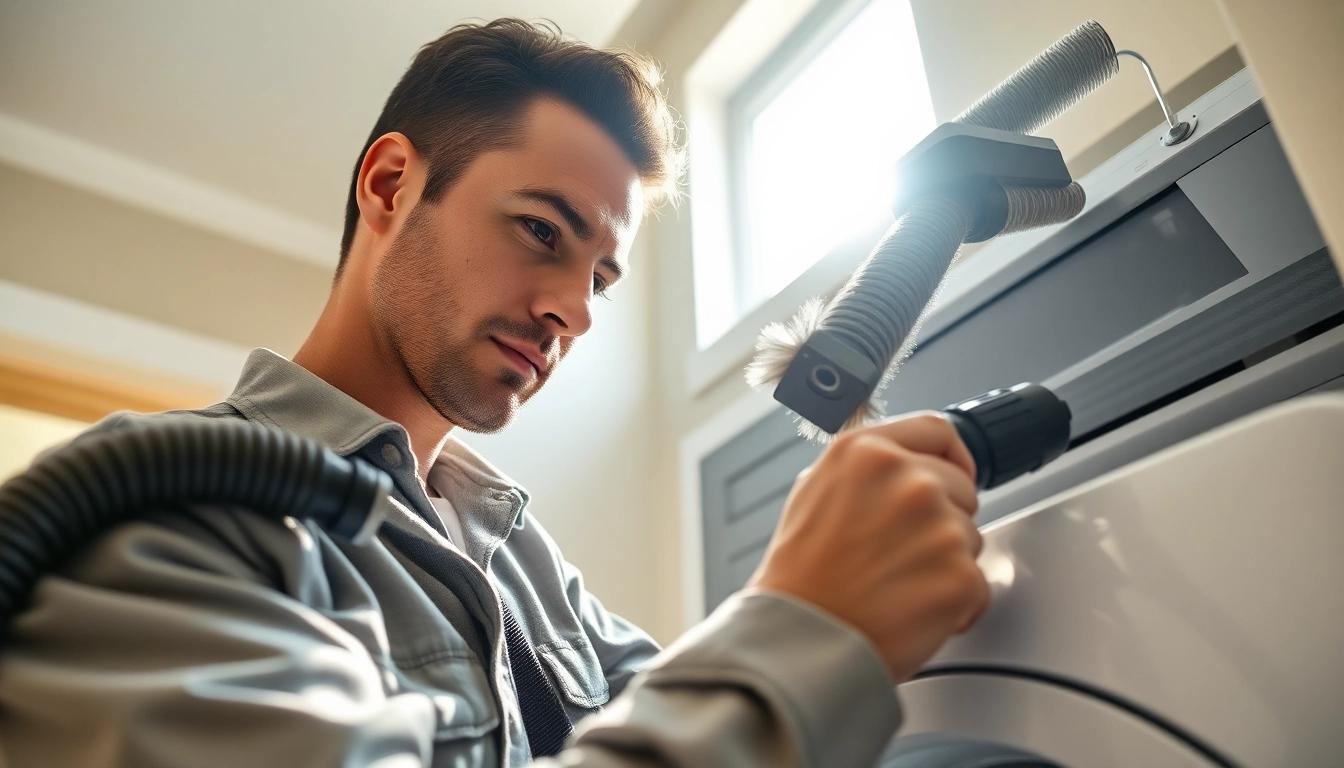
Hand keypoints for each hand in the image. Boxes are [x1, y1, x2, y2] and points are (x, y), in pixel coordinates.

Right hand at [747, 412, 987, 682]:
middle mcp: (907, 479)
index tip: (951, 476)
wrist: (801, 640)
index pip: (938, 431)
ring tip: (896, 582)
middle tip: (899, 552)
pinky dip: (955, 602)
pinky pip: (977, 583)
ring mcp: (938, 526)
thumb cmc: (800, 578)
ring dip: (946, 560)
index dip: (950, 457)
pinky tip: (912, 606)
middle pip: (960, 486)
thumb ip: (865, 467)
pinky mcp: (960, 575)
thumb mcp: (814, 491)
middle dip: (942, 517)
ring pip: (970, 536)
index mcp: (865, 452)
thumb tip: (902, 462)